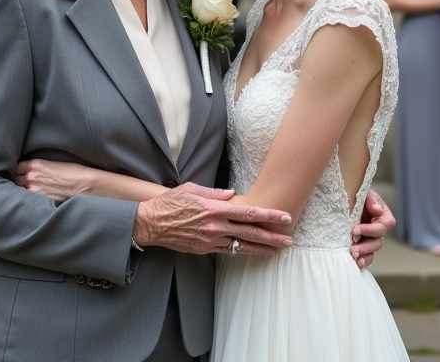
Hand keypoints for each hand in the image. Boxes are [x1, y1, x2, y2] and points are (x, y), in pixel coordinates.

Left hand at [14, 159, 94, 203]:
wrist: (84, 184)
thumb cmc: (72, 172)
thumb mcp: (52, 164)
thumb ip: (37, 170)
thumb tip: (29, 176)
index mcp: (34, 164)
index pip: (16, 168)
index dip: (18, 172)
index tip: (19, 175)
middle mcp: (31, 176)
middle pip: (15, 180)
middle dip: (18, 182)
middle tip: (22, 185)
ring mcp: (34, 190)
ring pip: (18, 191)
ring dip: (20, 192)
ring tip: (24, 194)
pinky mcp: (40, 201)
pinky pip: (27, 201)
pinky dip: (27, 201)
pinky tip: (32, 201)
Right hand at [132, 182, 293, 255]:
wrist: (150, 224)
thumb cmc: (170, 202)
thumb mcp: (192, 189)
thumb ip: (215, 191)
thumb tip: (232, 194)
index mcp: (214, 209)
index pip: (249, 213)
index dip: (269, 216)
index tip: (285, 217)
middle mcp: (215, 227)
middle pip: (250, 233)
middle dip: (272, 237)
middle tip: (289, 239)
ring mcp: (210, 240)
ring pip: (241, 246)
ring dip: (261, 248)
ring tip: (277, 250)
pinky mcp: (204, 249)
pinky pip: (227, 251)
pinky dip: (242, 251)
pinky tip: (253, 251)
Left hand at [350, 189, 394, 267]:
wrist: (340, 199)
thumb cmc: (353, 192)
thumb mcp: (363, 192)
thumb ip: (371, 199)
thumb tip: (377, 210)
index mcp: (382, 214)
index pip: (386, 224)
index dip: (372, 229)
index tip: (355, 229)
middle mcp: (377, 228)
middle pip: (378, 241)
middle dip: (365, 246)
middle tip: (352, 249)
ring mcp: (369, 238)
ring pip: (372, 250)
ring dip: (363, 255)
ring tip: (352, 256)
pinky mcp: (361, 245)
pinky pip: (365, 257)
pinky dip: (362, 261)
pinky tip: (355, 263)